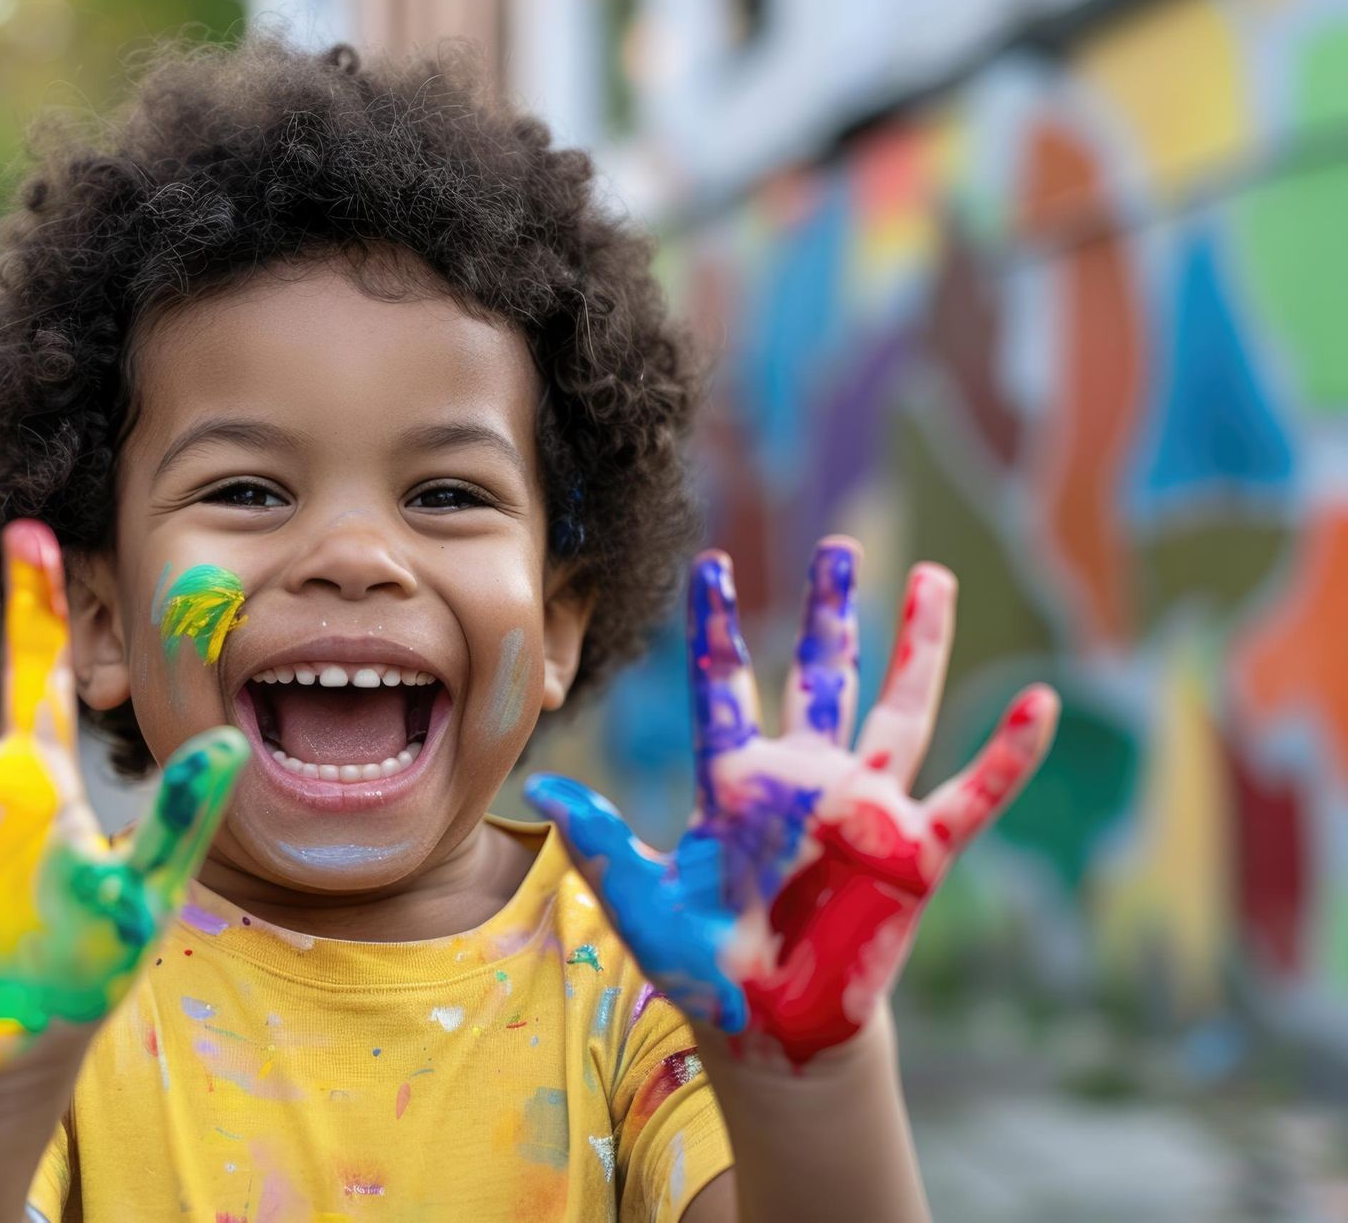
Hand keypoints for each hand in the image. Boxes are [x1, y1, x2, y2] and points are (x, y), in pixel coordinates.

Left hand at [527, 538, 1057, 1067]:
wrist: (770, 1028)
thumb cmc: (702, 965)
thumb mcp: (642, 899)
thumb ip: (599, 839)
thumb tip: (535, 786)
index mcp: (737, 784)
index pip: (724, 688)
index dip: (717, 627)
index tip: (711, 563)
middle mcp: (804, 781)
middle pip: (821, 676)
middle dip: (831, 612)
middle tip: (839, 547)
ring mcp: (864, 810)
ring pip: (899, 710)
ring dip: (917, 645)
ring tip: (933, 578)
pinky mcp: (915, 853)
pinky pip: (972, 794)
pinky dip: (1008, 753)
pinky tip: (1039, 702)